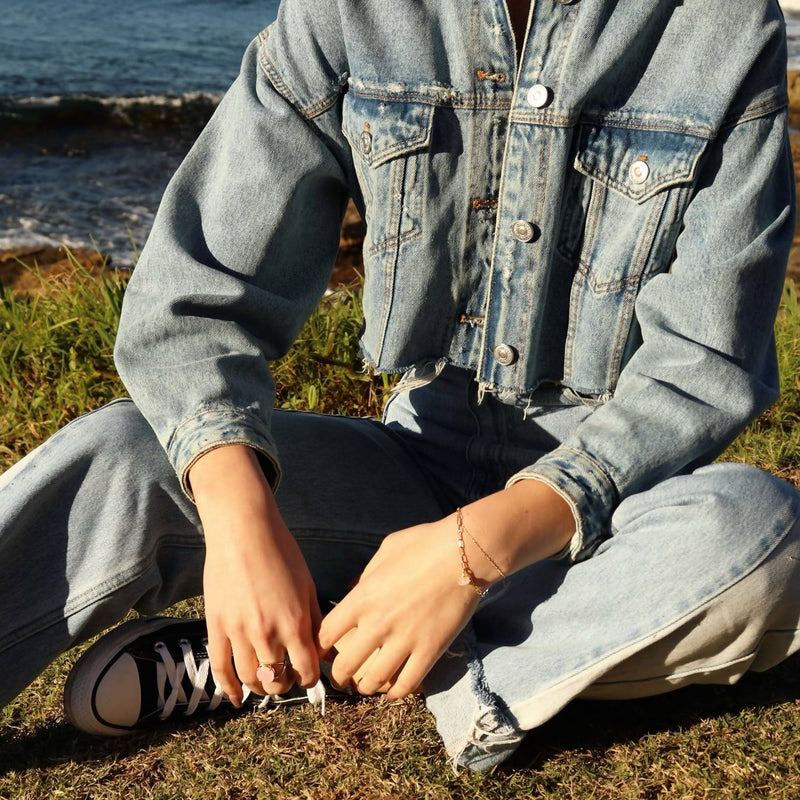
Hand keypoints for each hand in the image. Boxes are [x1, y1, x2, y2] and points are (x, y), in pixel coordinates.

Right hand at [190, 445, 321, 703]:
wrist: (243, 531)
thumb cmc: (281, 552)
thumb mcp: (308, 584)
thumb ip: (315, 620)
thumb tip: (323, 650)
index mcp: (295, 622)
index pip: (306, 671)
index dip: (310, 678)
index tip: (308, 674)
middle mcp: (267, 633)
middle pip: (277, 679)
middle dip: (285, 682)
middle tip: (286, 675)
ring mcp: (239, 632)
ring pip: (250, 678)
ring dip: (260, 686)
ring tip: (265, 681)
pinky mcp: (216, 626)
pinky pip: (220, 668)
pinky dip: (228, 688)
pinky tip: (235, 698)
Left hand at [319, 516, 479, 699]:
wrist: (465, 554)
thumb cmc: (425, 544)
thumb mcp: (386, 550)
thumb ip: (368, 575)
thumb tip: (358, 590)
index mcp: (362, 598)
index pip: (326, 633)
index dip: (320, 646)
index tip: (323, 651)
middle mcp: (378, 624)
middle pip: (345, 666)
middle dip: (339, 677)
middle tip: (340, 679)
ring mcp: (404, 640)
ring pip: (373, 681)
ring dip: (365, 687)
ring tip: (365, 687)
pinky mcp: (430, 651)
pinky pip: (407, 683)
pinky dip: (396, 694)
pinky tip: (392, 693)